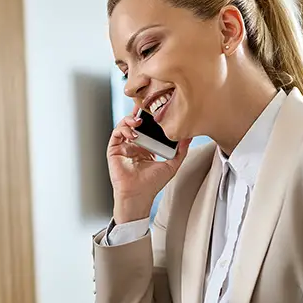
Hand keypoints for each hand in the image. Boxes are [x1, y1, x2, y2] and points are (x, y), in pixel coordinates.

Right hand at [108, 107, 191, 222]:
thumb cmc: (152, 184)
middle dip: (139, 114)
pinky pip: (116, 134)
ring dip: (130, 120)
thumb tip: (188, 136)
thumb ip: (181, 151)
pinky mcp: (114, 150)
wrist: (138, 195)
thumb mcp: (172, 165)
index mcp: (146, 148)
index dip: (151, 118)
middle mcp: (134, 146)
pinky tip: (133, 132)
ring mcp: (123, 147)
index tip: (157, 109)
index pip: (148, 128)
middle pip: (135, 123)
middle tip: (146, 107)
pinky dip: (123, 129)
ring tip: (138, 121)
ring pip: (124, 126)